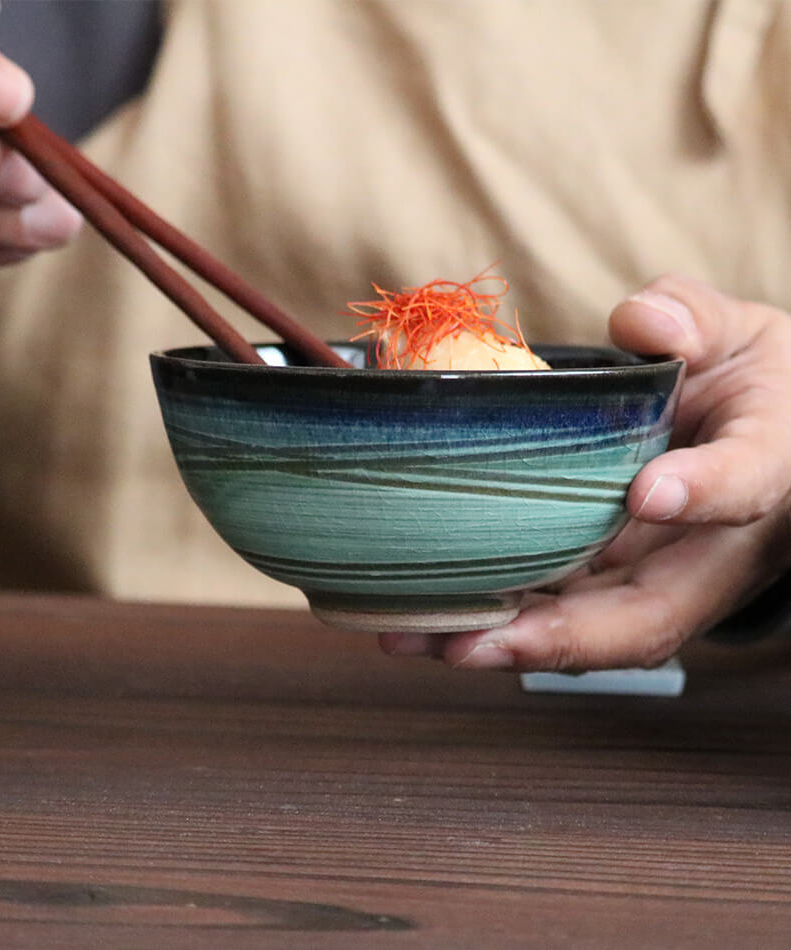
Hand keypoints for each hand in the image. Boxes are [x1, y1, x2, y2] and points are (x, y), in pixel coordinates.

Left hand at [380, 274, 790, 670]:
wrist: (768, 435)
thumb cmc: (751, 385)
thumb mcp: (740, 335)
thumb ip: (697, 321)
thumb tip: (642, 321)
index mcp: (765, 469)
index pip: (747, 485)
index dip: (703, 494)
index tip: (646, 492)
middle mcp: (717, 550)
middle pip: (652, 615)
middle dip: (560, 637)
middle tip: (471, 641)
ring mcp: (664, 577)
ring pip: (595, 633)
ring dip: (506, 646)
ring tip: (416, 640)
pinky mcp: (621, 583)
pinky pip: (566, 614)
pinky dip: (501, 624)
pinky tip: (428, 622)